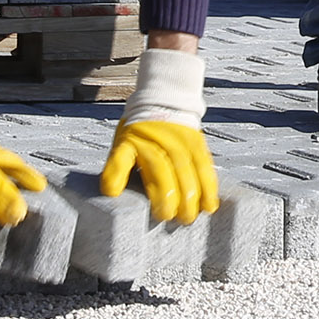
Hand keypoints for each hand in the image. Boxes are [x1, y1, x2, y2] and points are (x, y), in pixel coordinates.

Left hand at [99, 119, 219, 224]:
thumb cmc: (139, 133)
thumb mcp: (121, 144)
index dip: (121, 177)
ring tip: (188, 217)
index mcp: (131, 142)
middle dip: (166, 197)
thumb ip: (116, 166)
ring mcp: (178, 142)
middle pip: (162, 171)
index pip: (124, 159)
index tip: (127, 199)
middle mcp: (156, 141)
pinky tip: (209, 205)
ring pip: (186, 171)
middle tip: (168, 218)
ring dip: (189, 197)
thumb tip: (110, 193)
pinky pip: (205, 167)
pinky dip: (208, 187)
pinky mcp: (197, 144)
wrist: (164, 101)